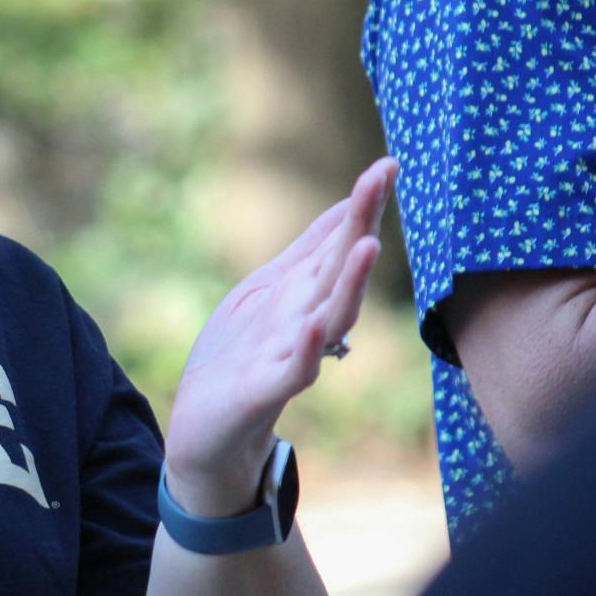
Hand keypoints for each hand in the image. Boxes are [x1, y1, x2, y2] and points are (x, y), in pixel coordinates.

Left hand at [163, 158, 398, 516]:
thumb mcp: (268, 290)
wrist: (207, 432)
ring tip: (367, 245)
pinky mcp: (266, 391)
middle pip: (340, 268)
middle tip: (382, 178)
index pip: (339, 242)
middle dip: (361, 224)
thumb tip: (345, 207)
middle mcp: (308, 320)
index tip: (388, 162)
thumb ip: (308, 253)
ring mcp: (291, 355)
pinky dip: (307, 347)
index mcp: (306, 294)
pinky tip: (315, 323)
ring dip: (349, 283)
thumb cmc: (240, 357)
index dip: (362, 204)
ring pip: (331, 317)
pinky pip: (295, 368)